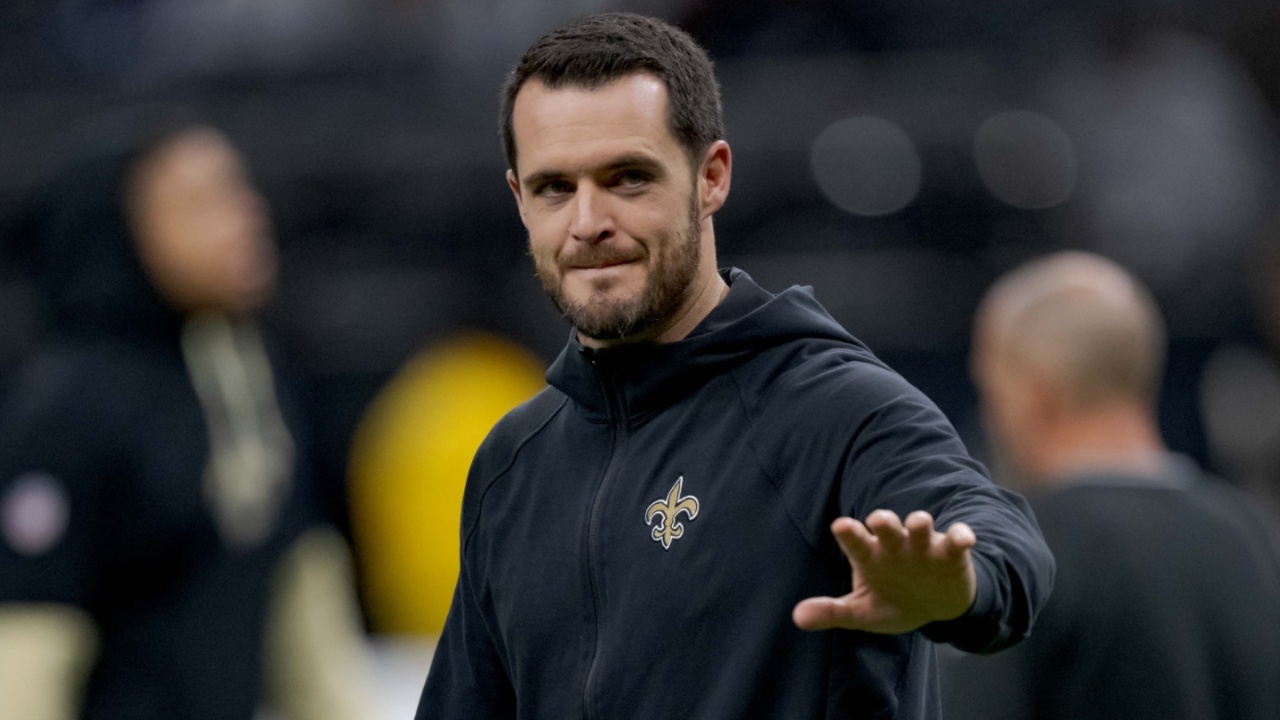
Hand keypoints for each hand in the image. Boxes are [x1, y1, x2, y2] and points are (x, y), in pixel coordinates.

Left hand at [792, 509, 976, 633]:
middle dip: (884, 522)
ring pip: (921, 526)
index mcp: (870, 555)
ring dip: (920, 523)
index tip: (840, 525)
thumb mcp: (863, 611)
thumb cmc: (893, 600)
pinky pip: (957, 540)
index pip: (856, 541)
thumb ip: (833, 612)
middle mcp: (895, 545)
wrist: (936, 606)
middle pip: (887, 526)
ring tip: (919, 522)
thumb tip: (797, 617)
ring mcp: (923, 546)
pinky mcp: (951, 553)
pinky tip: (964, 540)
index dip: (850, 533)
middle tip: (878, 520)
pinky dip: (961, 537)